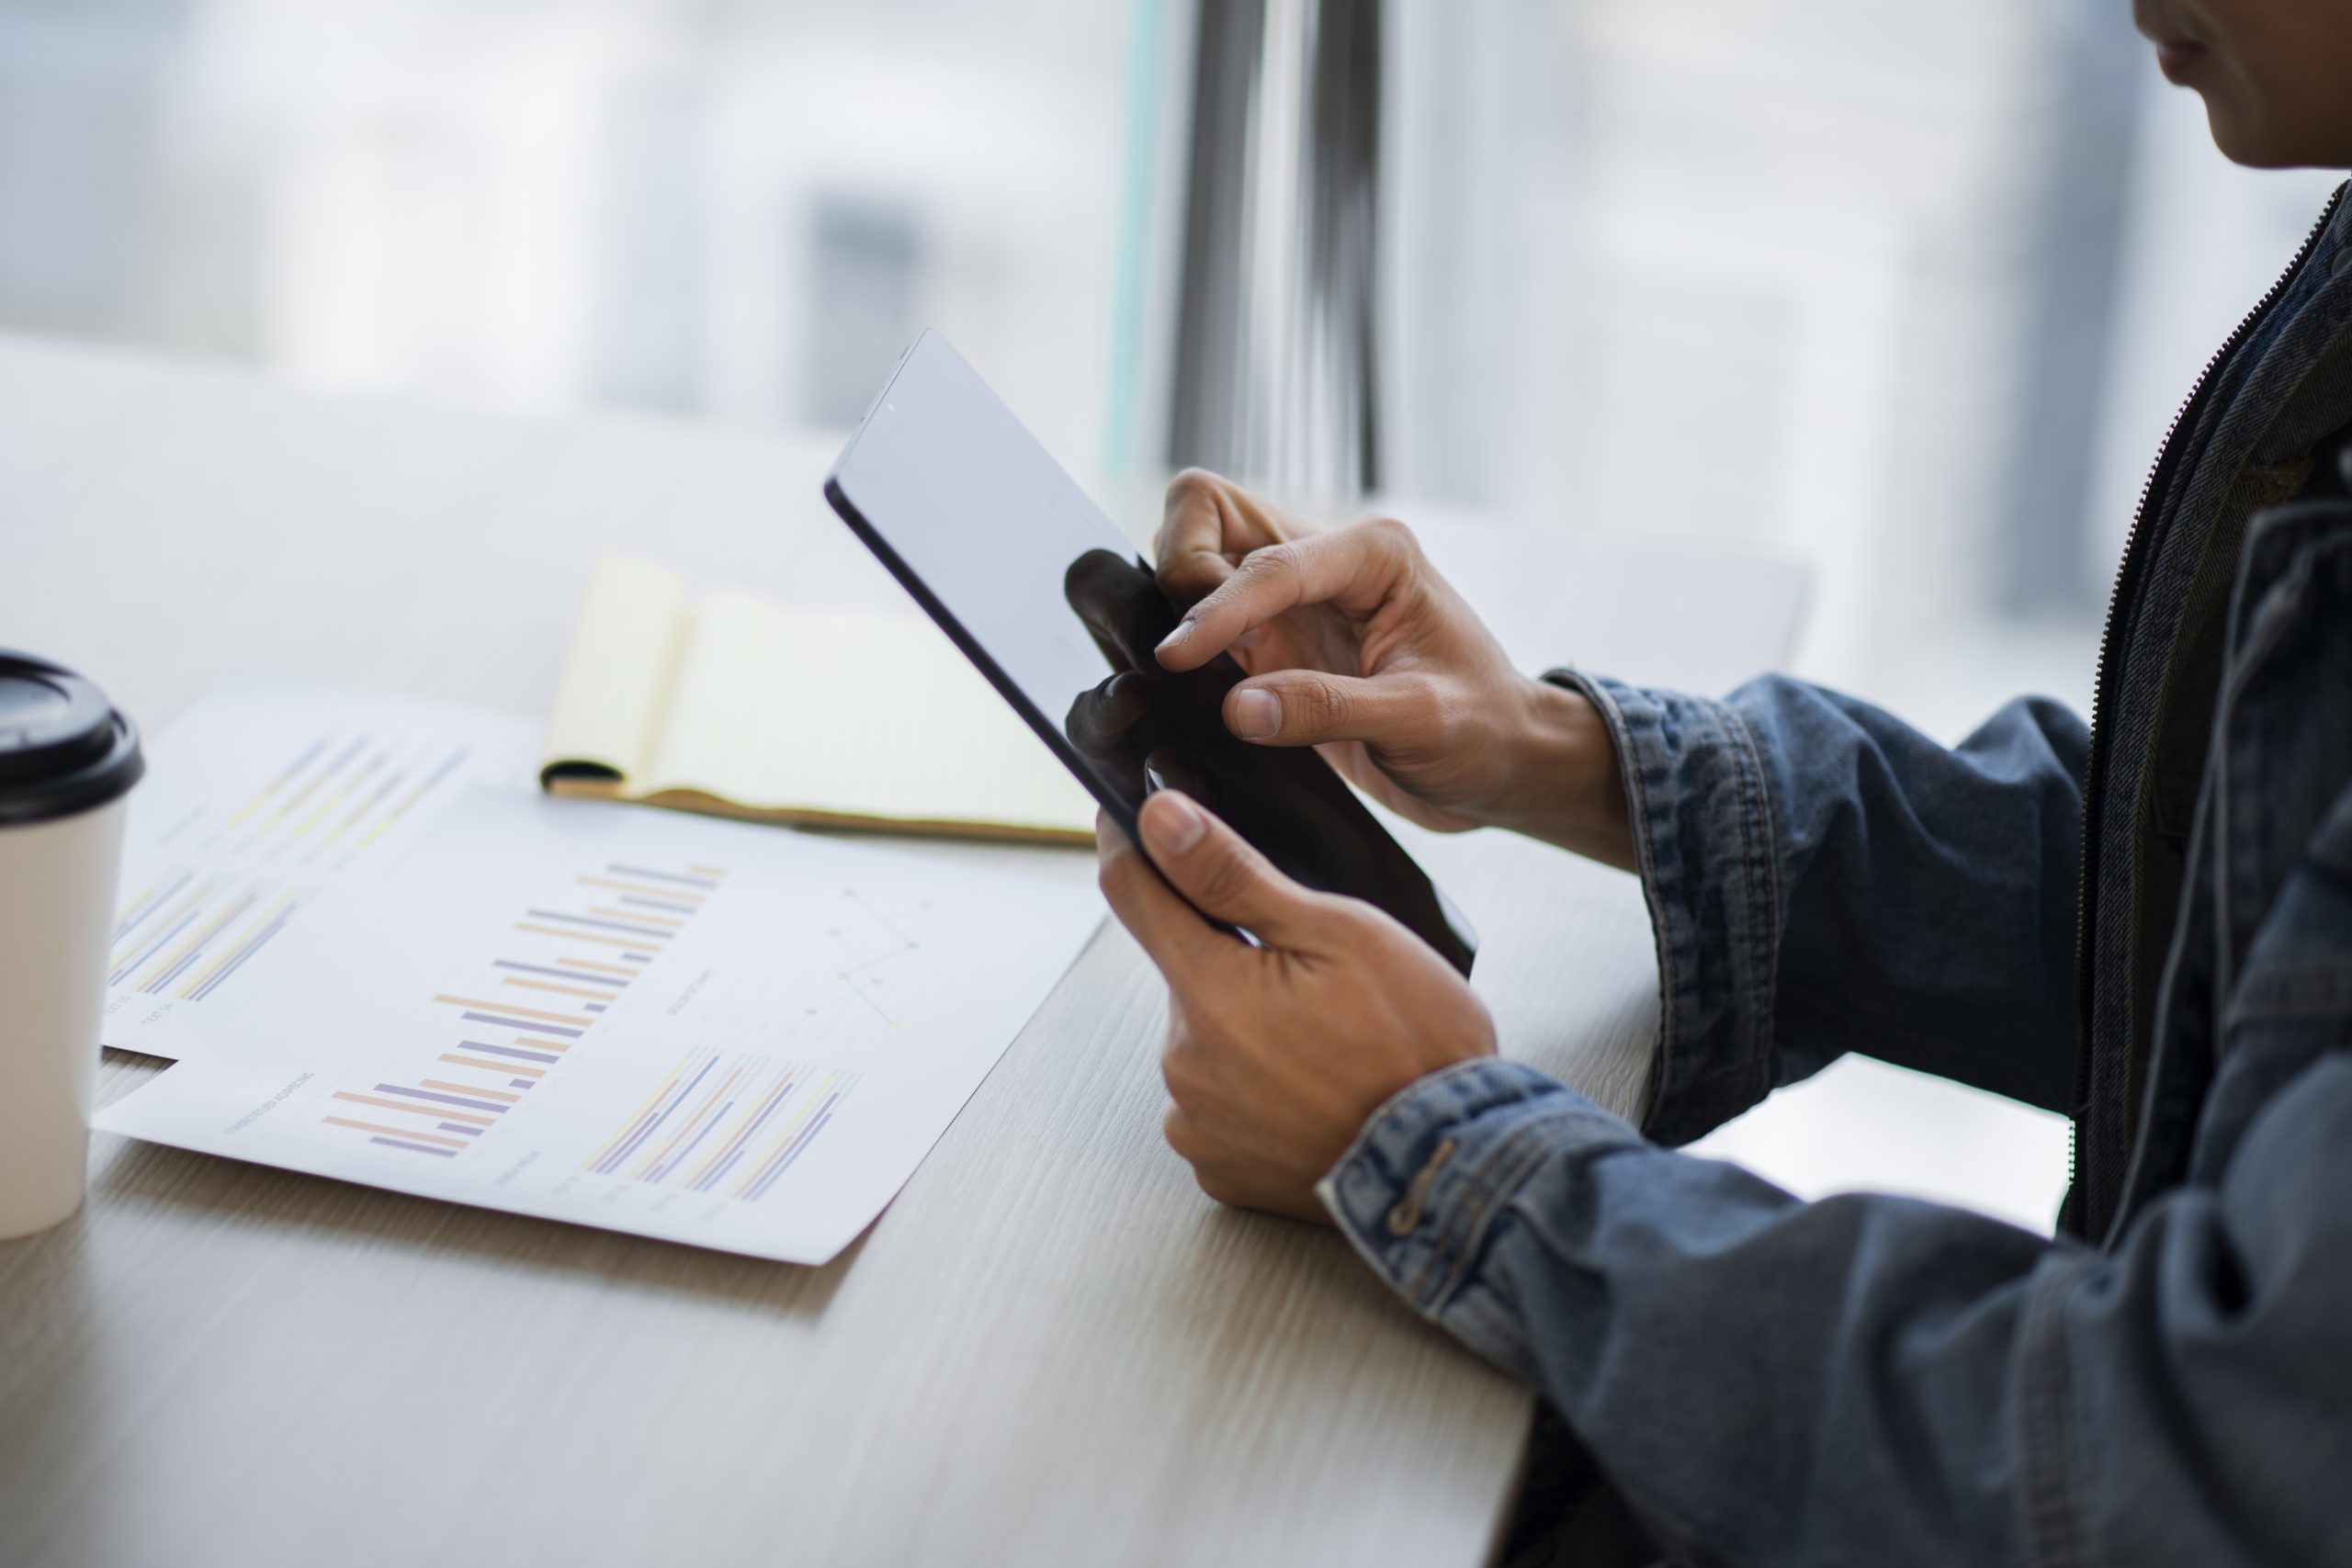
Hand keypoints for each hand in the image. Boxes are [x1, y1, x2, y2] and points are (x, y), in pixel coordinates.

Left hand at [1097, 792, 1497, 1220]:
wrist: (1454, 1163)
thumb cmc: (1416, 1046)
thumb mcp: (1338, 932)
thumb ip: (1233, 874)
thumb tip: (1160, 820)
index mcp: (1209, 993)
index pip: (1133, 893)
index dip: (1134, 847)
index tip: (1137, 825)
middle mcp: (1184, 1063)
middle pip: (1185, 974)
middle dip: (1233, 960)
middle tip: (1313, 977)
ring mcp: (1199, 1123)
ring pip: (1205, 1042)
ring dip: (1247, 1029)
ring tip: (1326, 1044)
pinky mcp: (1220, 1170)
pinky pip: (1218, 1106)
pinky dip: (1254, 1091)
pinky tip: (1310, 1090)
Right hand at [1152, 469, 1633, 867]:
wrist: (1500, 768)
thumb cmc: (1482, 732)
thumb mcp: (1420, 723)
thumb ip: (1328, 710)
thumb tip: (1236, 706)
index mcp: (1373, 554)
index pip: (1268, 560)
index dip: (1215, 607)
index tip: (1177, 660)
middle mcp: (1325, 560)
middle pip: (1208, 511)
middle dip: (1182, 568)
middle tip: (1190, 649)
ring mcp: (1292, 600)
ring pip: (1194, 556)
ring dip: (1176, 604)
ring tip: (1189, 673)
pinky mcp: (1271, 644)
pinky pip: (1202, 620)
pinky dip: (1183, 643)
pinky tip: (1186, 690)